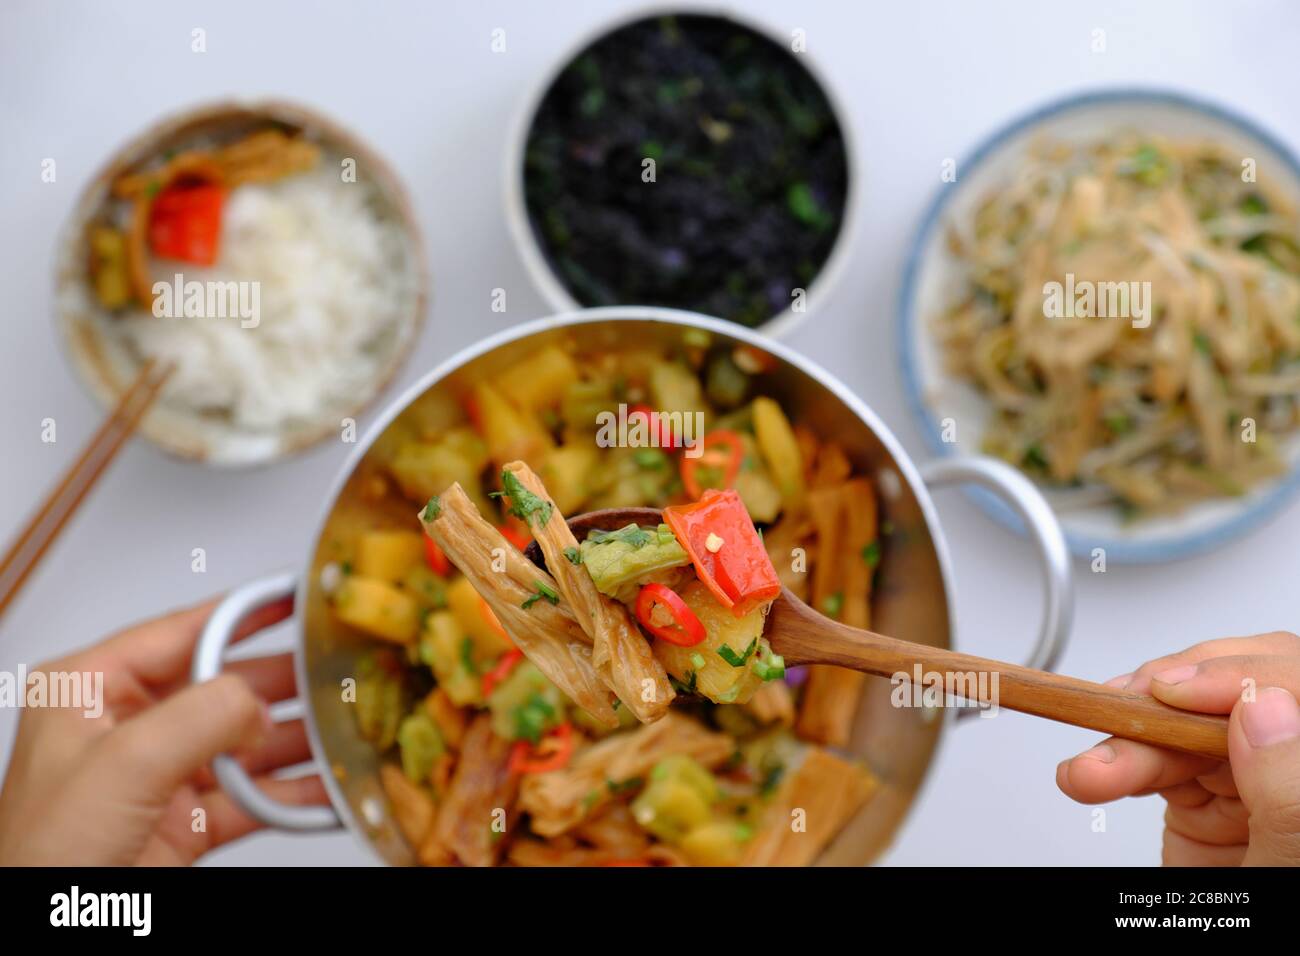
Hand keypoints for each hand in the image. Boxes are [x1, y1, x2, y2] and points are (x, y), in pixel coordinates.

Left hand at [0, 595, 327, 864]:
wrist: (36, 943)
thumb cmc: (39, 860)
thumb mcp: (124, 765)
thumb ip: (201, 716)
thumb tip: (258, 701)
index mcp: (91, 689)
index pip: (185, 630)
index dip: (249, 610)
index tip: (300, 594)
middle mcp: (126, 727)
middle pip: (227, 685)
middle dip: (287, 683)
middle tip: (339, 669)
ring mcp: (158, 777)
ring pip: (248, 744)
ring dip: (300, 741)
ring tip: (347, 728)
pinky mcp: (183, 824)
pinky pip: (253, 797)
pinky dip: (294, 795)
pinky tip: (329, 787)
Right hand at [1056, 631, 1299, 865]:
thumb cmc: (1280, 937)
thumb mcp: (1290, 865)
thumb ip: (1287, 789)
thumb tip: (1264, 709)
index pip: (1293, 682)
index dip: (1233, 672)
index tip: (1175, 689)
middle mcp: (1286, 766)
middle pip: (1225, 691)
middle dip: (1160, 701)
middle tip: (1120, 714)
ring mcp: (1245, 779)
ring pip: (1176, 722)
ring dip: (1120, 737)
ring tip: (1088, 772)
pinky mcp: (1202, 798)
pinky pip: (1153, 757)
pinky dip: (1113, 762)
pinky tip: (1092, 774)